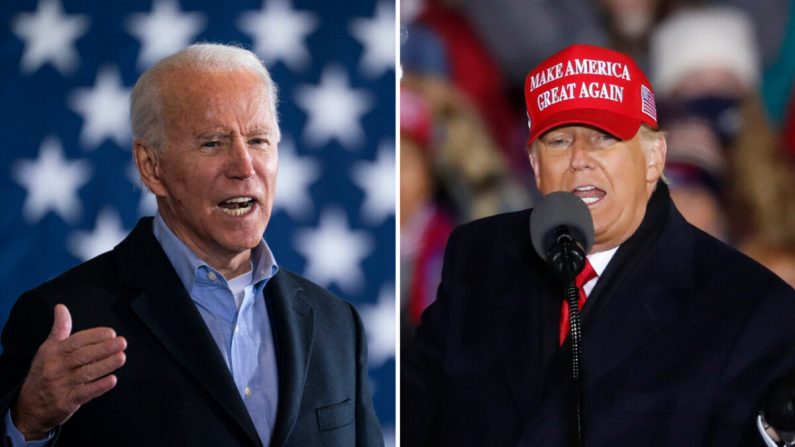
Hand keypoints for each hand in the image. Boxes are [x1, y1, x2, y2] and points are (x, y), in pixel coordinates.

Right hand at [11, 304, 126, 439]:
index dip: (94, 336)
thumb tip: (61, 306)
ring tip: (122, 357)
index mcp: (52, 352)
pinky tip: (112, 380)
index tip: (111, 332)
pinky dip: (98, 387)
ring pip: (86, 373)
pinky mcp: (66, 402)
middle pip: (82, 356)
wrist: (28, 407)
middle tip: (122, 342)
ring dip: (105, 365)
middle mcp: (55, 367)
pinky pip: (84, 394)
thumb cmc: (43, 372)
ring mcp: (60, 385)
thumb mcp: (47, 350)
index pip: (75, 341)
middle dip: (104, 348)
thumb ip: (59, 329)